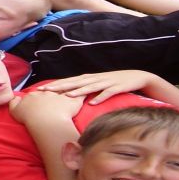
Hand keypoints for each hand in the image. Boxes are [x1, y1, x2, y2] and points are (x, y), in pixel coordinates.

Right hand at [8, 91, 83, 125]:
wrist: (43, 120)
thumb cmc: (29, 116)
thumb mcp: (15, 110)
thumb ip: (14, 103)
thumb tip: (14, 98)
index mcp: (38, 94)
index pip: (41, 91)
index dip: (43, 92)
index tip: (44, 92)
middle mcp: (50, 93)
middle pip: (55, 89)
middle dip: (58, 88)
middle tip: (62, 88)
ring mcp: (62, 97)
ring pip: (68, 90)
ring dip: (72, 88)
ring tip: (76, 86)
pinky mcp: (73, 103)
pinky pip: (81, 97)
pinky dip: (85, 94)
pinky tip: (89, 92)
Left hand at [36, 70, 160, 104]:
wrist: (137, 77)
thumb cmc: (114, 82)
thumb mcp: (97, 85)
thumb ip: (84, 89)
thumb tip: (69, 96)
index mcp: (88, 79)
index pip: (69, 82)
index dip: (55, 85)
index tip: (41, 90)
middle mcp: (95, 79)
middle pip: (75, 83)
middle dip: (60, 87)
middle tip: (46, 91)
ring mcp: (106, 82)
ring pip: (89, 87)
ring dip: (78, 92)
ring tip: (66, 96)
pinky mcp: (117, 87)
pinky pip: (107, 93)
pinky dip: (99, 97)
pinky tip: (92, 102)